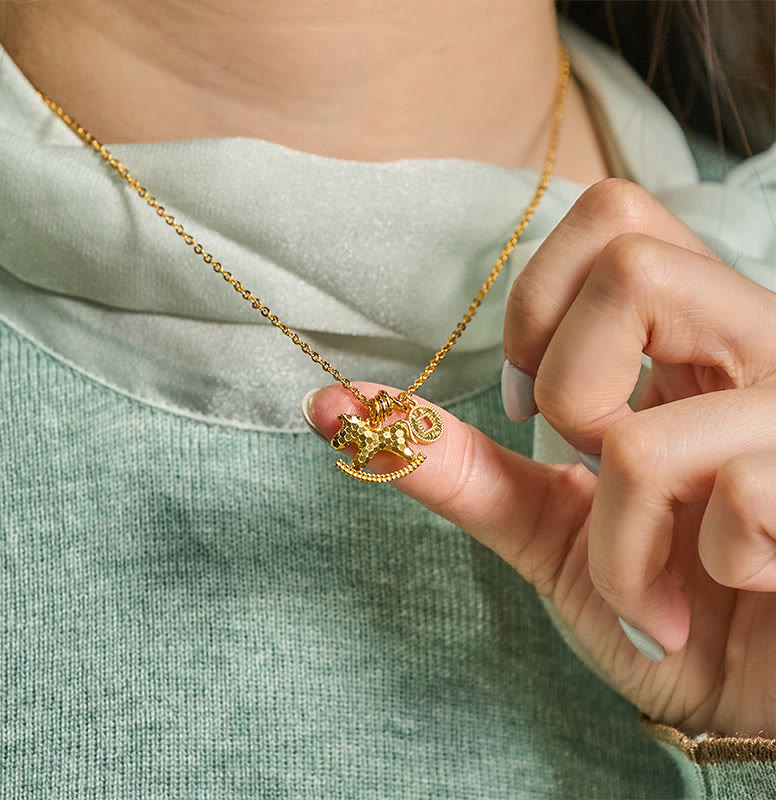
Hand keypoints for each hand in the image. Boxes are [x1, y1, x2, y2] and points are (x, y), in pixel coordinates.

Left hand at [306, 179, 775, 736]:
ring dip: (614, 533)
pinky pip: (731, 505)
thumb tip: (333, 405)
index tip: (531, 396)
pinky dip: (671, 583)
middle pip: (632, 264)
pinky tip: (710, 600)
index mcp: (692, 341)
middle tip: (591, 460)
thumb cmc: (658, 598)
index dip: (541, 297)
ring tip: (647, 578)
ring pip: (641, 431)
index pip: (615, 215)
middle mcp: (759, 352)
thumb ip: (457, 463)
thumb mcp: (545, 525)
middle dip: (568, 389)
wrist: (745, 695)